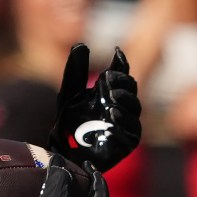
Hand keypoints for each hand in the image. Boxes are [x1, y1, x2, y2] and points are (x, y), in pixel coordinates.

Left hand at [55, 43, 140, 169]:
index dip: (121, 65)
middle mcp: (121, 106)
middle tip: (106, 80)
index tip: (116, 55)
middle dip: (122, 83)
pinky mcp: (126, 143)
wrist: (63, 151)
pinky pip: (131, 132)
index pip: (122, 74)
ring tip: (111, 98)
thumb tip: (80, 45)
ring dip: (125, 102)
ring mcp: (126, 124)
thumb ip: (75, 72)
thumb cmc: (67, 122)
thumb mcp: (69, 93)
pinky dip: (123, 123)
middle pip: (131, 90)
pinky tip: (112, 116)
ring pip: (134, 110)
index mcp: (111, 91)